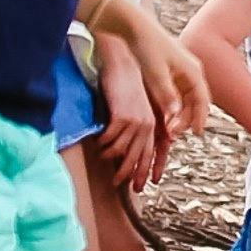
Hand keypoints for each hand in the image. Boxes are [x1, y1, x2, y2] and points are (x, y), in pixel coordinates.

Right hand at [96, 58, 166, 193]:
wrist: (123, 64)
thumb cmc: (127, 86)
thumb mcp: (136, 108)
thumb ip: (135, 128)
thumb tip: (126, 150)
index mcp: (152, 124)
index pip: (150, 154)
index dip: (145, 172)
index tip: (139, 187)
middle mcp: (147, 125)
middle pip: (137, 157)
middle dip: (127, 173)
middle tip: (117, 183)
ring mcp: (136, 121)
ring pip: (121, 150)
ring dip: (110, 155)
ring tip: (102, 155)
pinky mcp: (122, 116)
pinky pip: (110, 138)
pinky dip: (103, 143)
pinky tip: (98, 142)